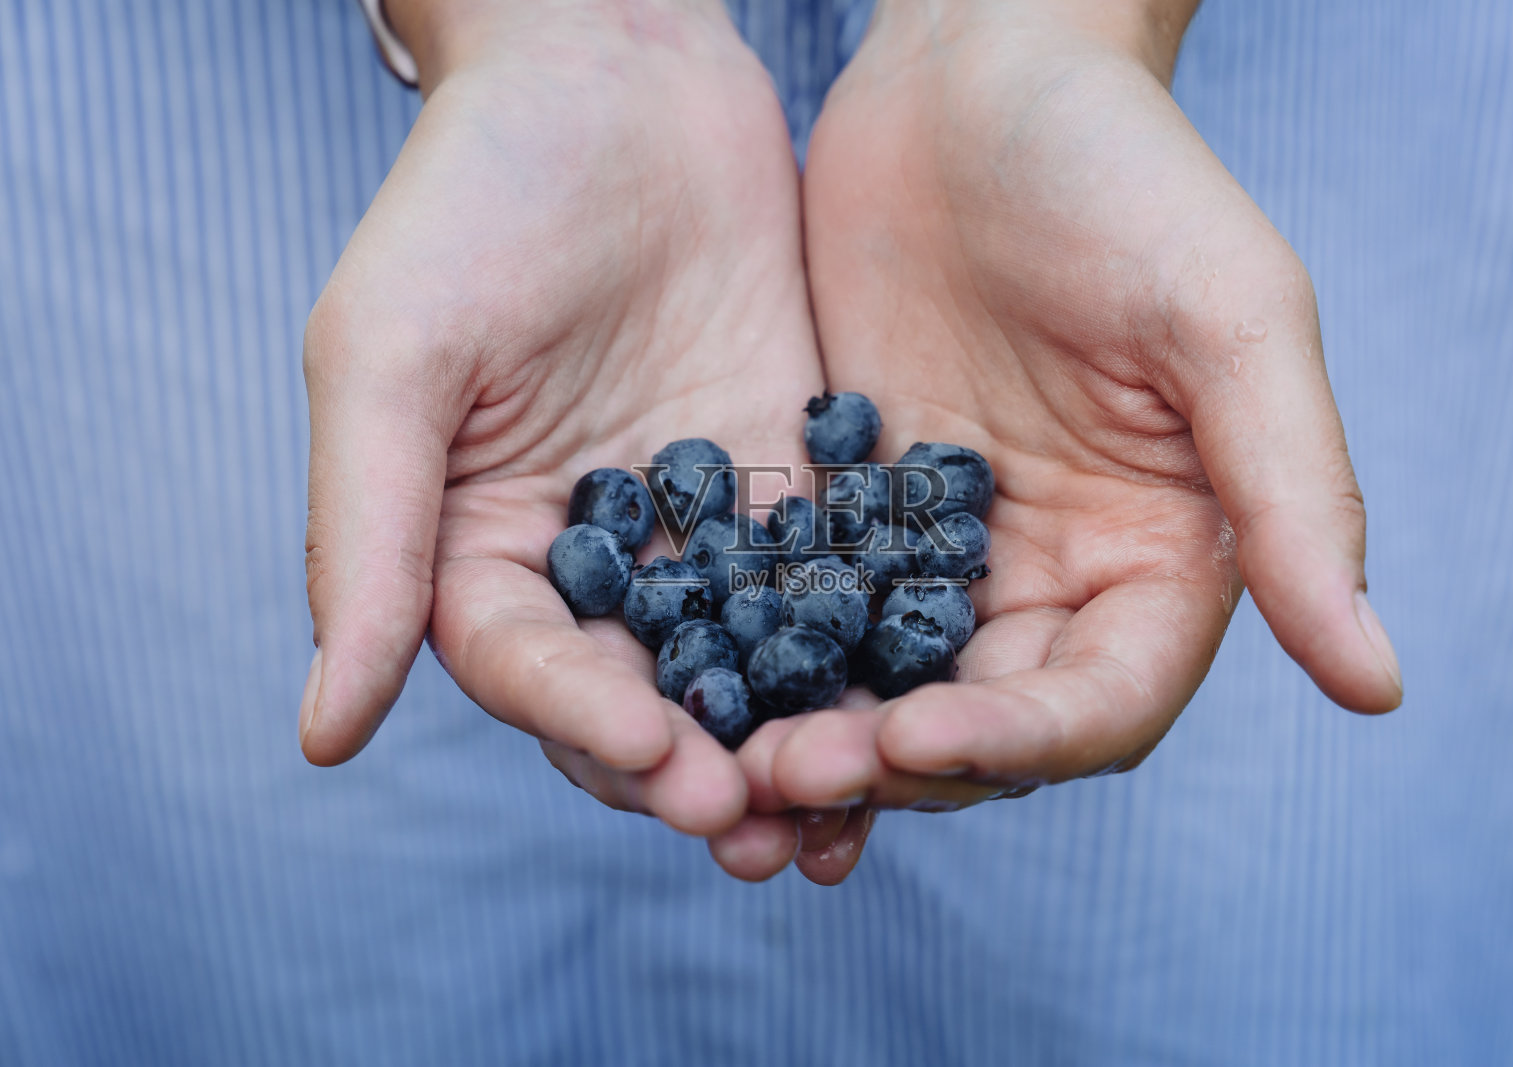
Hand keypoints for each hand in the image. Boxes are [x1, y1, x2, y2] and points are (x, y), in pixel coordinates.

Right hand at [298, 0, 870, 878]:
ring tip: (848, 792)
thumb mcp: (391, 359)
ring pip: (747, 660)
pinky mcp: (790, 482)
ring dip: (791, 732)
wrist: (615, 76)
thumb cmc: (473, 199)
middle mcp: (594, 557)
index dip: (585, 721)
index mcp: (481, 549)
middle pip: (644, 692)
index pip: (530, 667)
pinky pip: (828, 576)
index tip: (657, 759)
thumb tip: (323, 737)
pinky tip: (915, 685)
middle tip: (763, 819)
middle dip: (700, 761)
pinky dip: (864, 638)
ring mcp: (699, 525)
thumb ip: (368, 544)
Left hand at [752, 0, 1403, 810]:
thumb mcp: (1229, 323)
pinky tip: (695, 694)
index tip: (914, 736)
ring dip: (820, 744)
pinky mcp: (854, 509)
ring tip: (732, 778)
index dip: (1017, 742)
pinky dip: (762, 665)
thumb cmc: (1122, 174)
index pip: (1099, 704)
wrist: (977, 80)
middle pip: (980, 723)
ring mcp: (945, 549)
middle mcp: (1054, 575)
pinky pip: (807, 615)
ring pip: (885, 689)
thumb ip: (1297, 499)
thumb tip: (1380, 686)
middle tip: (783, 776)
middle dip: (891, 760)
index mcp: (1158, 560)